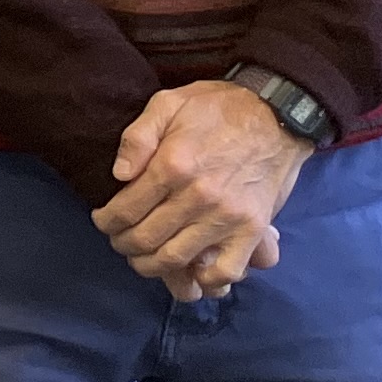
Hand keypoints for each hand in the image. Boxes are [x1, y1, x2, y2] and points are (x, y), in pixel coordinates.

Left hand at [94, 81, 310, 297]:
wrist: (278, 113)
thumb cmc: (218, 106)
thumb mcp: (168, 102)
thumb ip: (137, 136)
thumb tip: (118, 174)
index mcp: (173, 165)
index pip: (125, 210)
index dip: (106, 222)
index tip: (103, 221)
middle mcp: (198, 196)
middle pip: (146, 239)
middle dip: (123, 245)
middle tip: (120, 241)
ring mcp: (227, 216)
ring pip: (177, 259)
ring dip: (152, 266)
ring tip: (144, 258)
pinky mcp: (252, 229)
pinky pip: (226, 270)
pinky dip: (205, 280)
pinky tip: (192, 270)